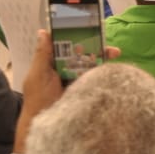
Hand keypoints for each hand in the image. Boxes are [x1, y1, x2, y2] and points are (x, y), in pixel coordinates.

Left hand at [15, 31, 120, 153]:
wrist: (44, 123)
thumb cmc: (39, 98)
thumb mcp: (39, 74)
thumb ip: (43, 54)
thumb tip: (43, 32)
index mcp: (53, 63)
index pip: (68, 46)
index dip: (79, 37)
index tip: (90, 30)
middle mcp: (67, 70)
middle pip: (84, 54)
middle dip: (97, 48)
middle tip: (109, 46)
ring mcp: (77, 80)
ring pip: (92, 65)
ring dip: (104, 58)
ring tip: (115, 54)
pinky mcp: (85, 89)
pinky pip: (95, 78)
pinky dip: (104, 73)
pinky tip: (113, 69)